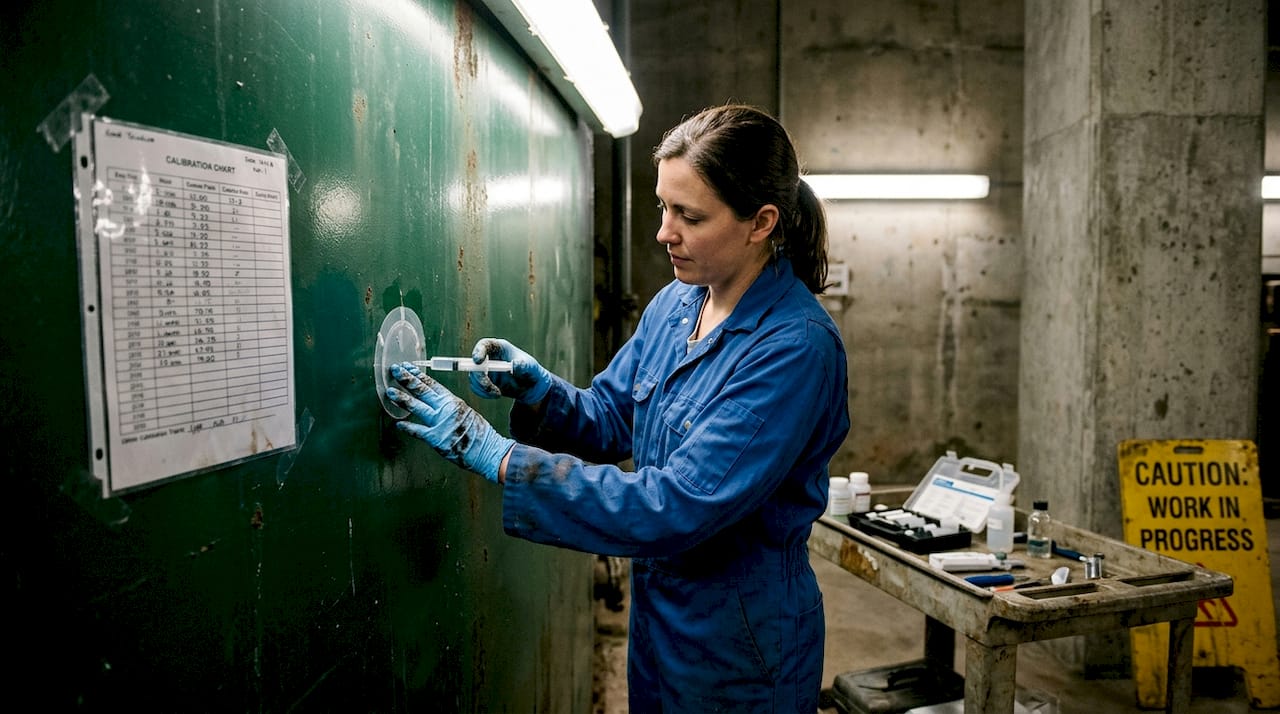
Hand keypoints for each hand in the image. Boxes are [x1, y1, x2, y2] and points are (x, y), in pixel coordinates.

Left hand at [387, 362, 513, 482]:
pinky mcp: (436, 439)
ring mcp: (440, 423)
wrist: (489, 450)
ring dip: (402, 398)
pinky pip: (418, 431)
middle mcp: (446, 409)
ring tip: (391, 391)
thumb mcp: (467, 414)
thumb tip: (437, 405)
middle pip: (422, 390)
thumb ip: (451, 408)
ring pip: (417, 406)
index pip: (432, 384)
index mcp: (453, 401)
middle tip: (395, 370)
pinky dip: (407, 428)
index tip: (409, 367)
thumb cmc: (481, 435)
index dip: (418, 374)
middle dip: (407, 379)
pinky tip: (398, 423)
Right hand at [468, 338, 552, 404]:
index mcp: (500, 348)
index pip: (485, 345)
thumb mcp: (530, 367)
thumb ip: (523, 365)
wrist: (530, 386)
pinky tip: (496, 395)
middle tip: (489, 387)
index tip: (478, 361)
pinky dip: (483, 393)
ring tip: (498, 393)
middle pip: (474, 363)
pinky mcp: (484, 381)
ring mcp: (485, 369)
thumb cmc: (531, 371)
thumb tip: (514, 364)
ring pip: (473, 377)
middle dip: (479, 376)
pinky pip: (476, 387)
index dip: (478, 351)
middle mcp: (489, 357)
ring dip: (482, 388)